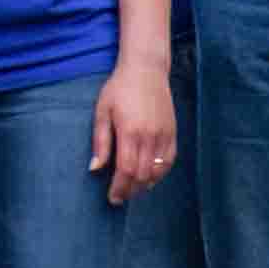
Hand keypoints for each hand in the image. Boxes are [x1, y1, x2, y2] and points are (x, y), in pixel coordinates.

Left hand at [89, 55, 175, 204]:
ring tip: (132, 189)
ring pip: (157, 172)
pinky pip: (169, 161)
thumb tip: (95, 168)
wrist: (146, 69)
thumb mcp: (102, 111)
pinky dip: (160, 174)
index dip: (119, 188)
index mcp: (130, 131)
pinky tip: (149, 178)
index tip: (112, 198)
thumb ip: (100, 141)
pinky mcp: (173, 133)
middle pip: (142, 175)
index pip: (126, 170)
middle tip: (120, 197)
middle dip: (130, 191)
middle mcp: (150, 136)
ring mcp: (164, 135)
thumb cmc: (119, 88)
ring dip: (145, 185)